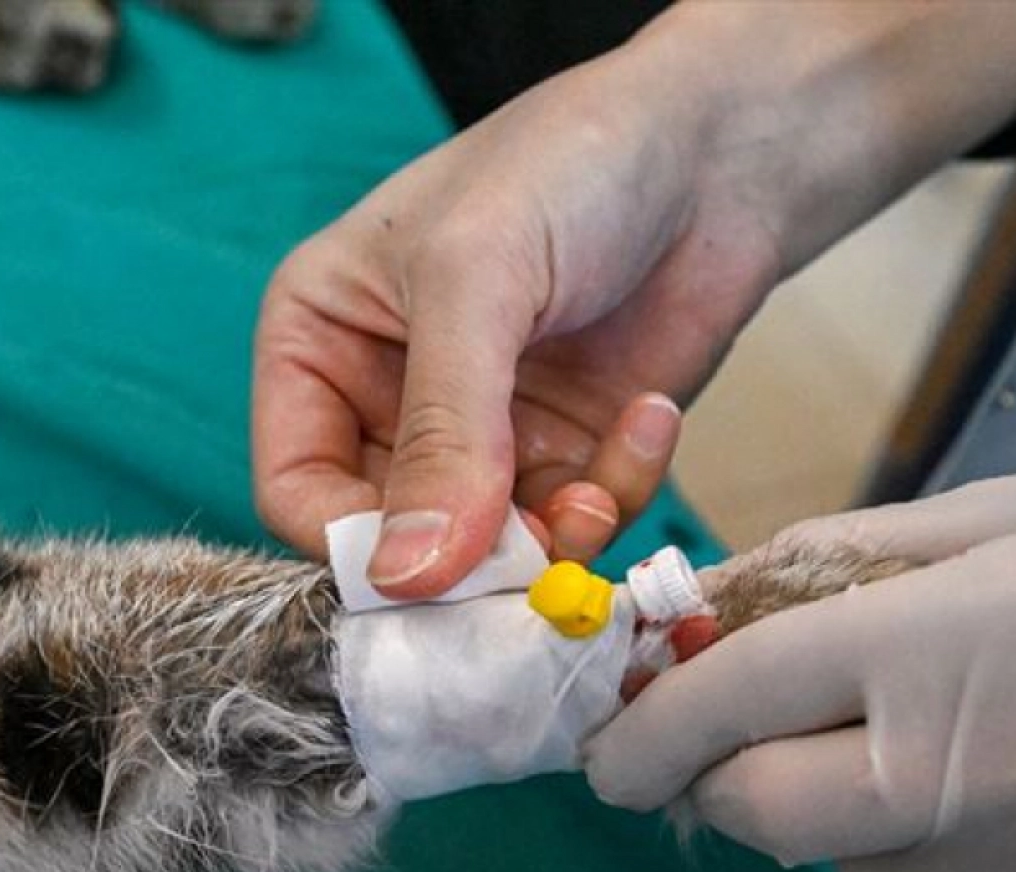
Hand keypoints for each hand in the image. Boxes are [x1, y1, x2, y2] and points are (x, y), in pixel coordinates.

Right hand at [251, 3, 1015, 596]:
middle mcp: (391, 399)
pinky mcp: (566, 451)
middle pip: (396, 542)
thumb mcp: (479, 281)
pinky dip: (615, 492)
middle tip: (541, 548)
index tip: (434, 573)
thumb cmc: (569, 167)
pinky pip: (572, 524)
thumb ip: (444, 432)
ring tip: (599, 482)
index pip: (298, 491)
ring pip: (491, 553)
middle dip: (471, 558)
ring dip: (555, 537)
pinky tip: (649, 415)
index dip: (356, 547)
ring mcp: (483, 432)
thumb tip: (408, 579)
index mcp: (323, 342)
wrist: (717, 148)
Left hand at [584, 453, 1015, 871]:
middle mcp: (1011, 774)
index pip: (750, 691)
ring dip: (877, 827)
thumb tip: (735, 594)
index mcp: (983, 631)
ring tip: (979, 756)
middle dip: (732, 783)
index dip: (657, 722)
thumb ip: (881, 552)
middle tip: (755, 747)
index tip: (610, 751)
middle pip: (773, 815)